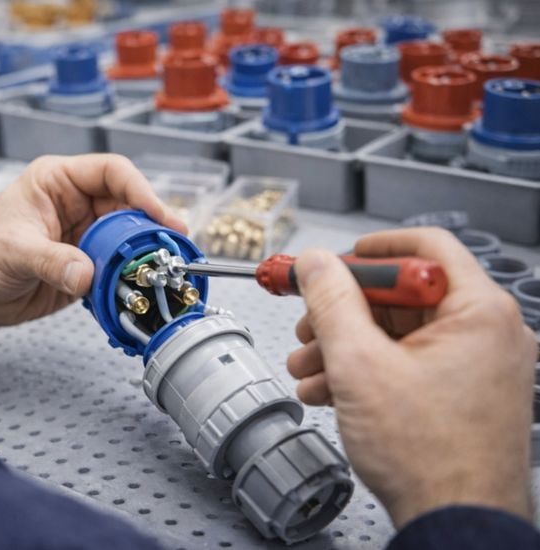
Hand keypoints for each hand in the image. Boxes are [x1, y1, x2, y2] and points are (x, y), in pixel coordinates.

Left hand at [0, 154, 186, 342]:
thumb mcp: (12, 251)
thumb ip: (51, 261)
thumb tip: (86, 274)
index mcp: (58, 182)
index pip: (112, 172)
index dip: (140, 190)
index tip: (158, 214)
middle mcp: (77, 204)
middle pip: (128, 206)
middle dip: (150, 224)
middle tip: (169, 245)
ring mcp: (84, 236)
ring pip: (127, 238)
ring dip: (142, 253)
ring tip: (161, 269)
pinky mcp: (86, 266)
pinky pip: (117, 267)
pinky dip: (129, 278)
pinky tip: (139, 287)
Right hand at [286, 228, 536, 527]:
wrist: (454, 522)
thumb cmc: (430, 456)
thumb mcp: (359, 364)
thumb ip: (331, 302)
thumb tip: (315, 264)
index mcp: (479, 312)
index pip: (426, 249)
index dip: (370, 252)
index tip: (334, 262)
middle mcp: (488, 334)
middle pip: (403, 296)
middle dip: (344, 313)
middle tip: (309, 325)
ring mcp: (478, 366)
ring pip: (400, 334)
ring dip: (346, 346)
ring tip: (309, 368)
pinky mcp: (463, 394)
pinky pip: (409, 363)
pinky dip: (367, 371)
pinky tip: (330, 390)